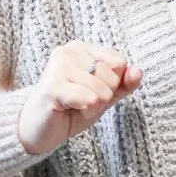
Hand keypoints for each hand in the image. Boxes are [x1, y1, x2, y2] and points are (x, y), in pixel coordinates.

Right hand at [18, 41, 142, 155]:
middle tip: (80, 100)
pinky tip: (69, 110)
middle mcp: (68, 51)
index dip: (111, 84)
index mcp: (81, 47)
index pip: (119, 62)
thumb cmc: (70, 108)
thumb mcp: (103, 95)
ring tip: (74, 105)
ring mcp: (59, 67)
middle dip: (103, 96)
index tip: (90, 90)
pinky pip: (90, 99)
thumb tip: (138, 72)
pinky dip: (86, 110)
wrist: (37, 129)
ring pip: (102, 90)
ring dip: (93, 106)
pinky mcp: (53, 87)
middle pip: (112, 77)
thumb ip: (123, 83)